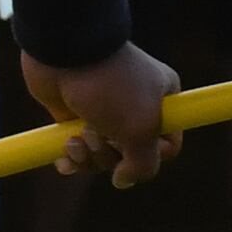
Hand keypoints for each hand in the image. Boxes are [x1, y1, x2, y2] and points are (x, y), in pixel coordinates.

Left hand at [19, 42, 181, 186]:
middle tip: (96, 135)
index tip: (135, 148)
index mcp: (164, 101)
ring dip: (89, 157)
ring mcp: (103, 110)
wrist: (64, 49)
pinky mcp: (74, 112)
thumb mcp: (140, 129)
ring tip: (76, 138)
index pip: (167, 145)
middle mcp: (135, 106)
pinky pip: (78, 150)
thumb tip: (122, 181)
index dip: (151, 157)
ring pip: (102, 155)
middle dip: (110, 156)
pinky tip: (64, 157)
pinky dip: (72, 158)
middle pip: (130, 155)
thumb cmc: (111, 85)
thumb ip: (142, 164)